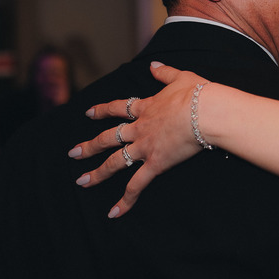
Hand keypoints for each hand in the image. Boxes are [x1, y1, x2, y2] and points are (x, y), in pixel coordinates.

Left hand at [69, 62, 209, 217]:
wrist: (205, 112)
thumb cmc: (197, 94)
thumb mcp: (181, 77)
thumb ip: (165, 73)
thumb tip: (153, 66)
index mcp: (146, 108)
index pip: (118, 109)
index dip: (102, 111)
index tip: (88, 114)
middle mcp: (140, 129)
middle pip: (108, 138)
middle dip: (89, 146)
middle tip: (73, 153)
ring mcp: (145, 147)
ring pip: (115, 162)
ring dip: (97, 173)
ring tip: (81, 182)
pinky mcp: (155, 164)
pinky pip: (136, 185)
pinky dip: (125, 200)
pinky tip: (114, 212)